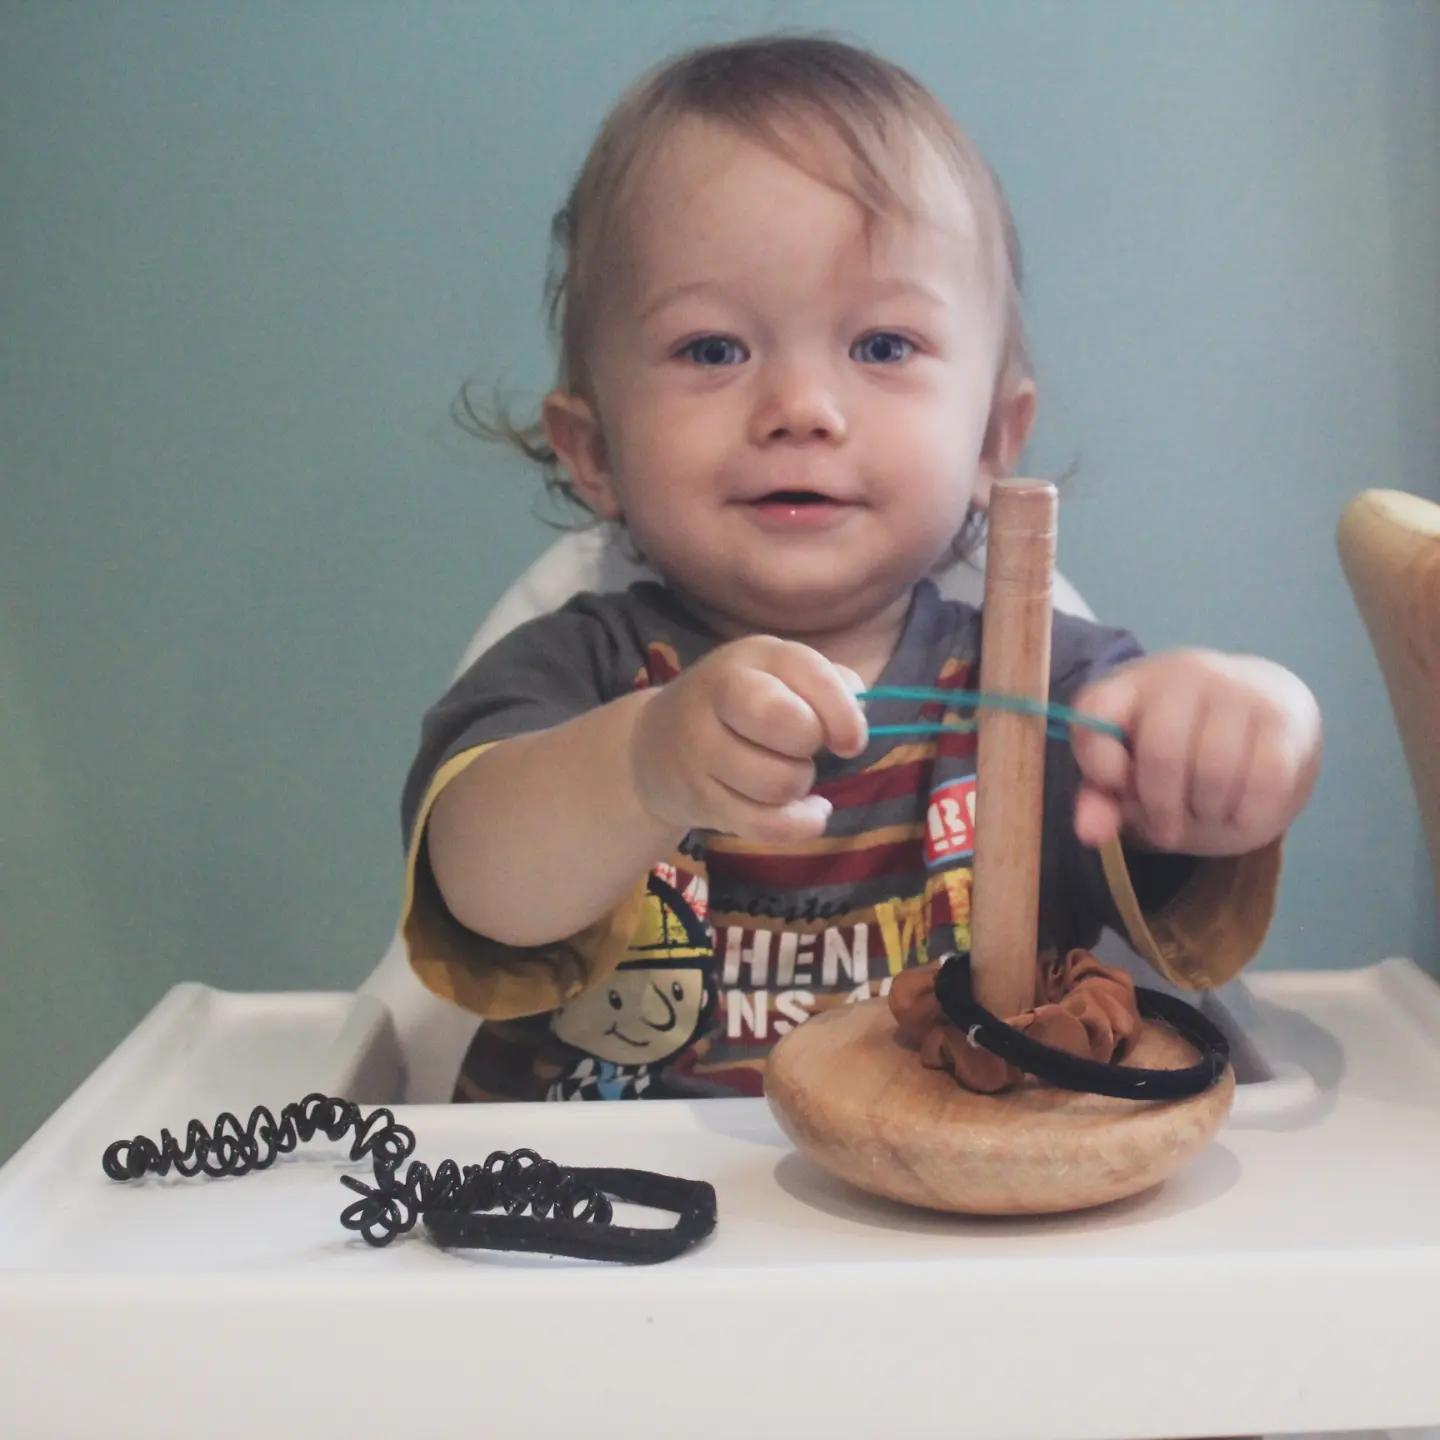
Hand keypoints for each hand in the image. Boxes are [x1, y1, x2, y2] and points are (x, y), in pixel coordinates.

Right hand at [630, 636, 867, 843]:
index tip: (850, 741)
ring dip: (799, 788)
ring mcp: (700, 745)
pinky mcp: (696, 795)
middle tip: (801, 751)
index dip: (842, 713)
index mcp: (753, 656)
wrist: (652, 745)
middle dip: (810, 747)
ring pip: (778, 783)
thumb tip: (856, 719)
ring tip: (789, 778)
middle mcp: (720, 691)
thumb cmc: (740, 709)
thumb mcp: (781, 679)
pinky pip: (763, 824)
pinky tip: (803, 813)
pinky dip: (797, 825)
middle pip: (788, 724)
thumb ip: (829, 686)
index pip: (808, 672)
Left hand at [1069, 649, 1321, 854]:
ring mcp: (1236, 689)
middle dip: (1161, 807)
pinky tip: (1242, 814)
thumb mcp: (1134, 775)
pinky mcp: (1282, 716)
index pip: (1095, 713)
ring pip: (1215, 769)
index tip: (1119, 789)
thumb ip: (1104, 800)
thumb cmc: (1186, 752)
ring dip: (1207, 812)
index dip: (1100, 764)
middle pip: (1163, 751)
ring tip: (1206, 814)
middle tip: (1166, 829)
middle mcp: (1183, 674)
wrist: (1268, 717)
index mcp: (1131, 684)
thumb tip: (1090, 834)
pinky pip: (1265, 779)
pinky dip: (1249, 813)